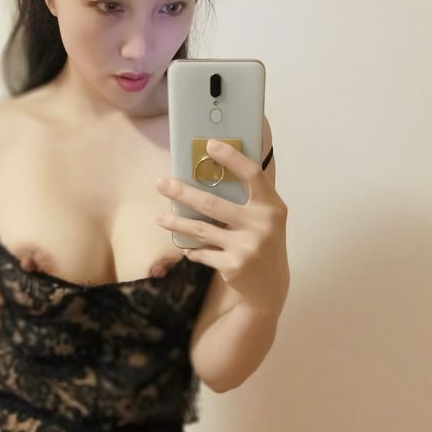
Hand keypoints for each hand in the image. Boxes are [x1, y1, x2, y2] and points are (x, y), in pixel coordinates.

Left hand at [156, 139, 288, 310]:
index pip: (253, 174)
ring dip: (176, 222)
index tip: (210, 145)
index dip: (231, 158)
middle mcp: (262, 225)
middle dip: (182, 192)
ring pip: (200, 229)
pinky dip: (192, 250)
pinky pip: (202, 252)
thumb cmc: (262, 241)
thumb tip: (211, 169)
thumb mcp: (265, 218)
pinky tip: (186, 247)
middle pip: (213, 203)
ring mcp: (248, 246)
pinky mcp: (233, 265)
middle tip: (161, 183)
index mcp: (272, 206)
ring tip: (160, 218)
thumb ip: (248, 198)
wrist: (270, 285)